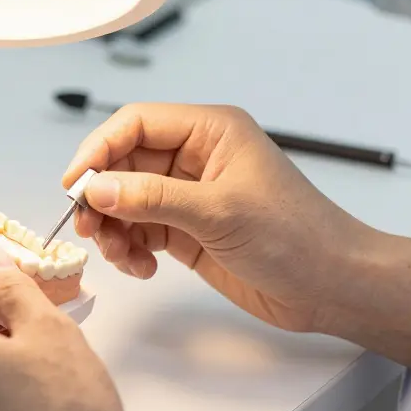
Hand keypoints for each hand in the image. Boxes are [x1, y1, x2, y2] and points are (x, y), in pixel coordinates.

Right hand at [63, 103, 410, 366]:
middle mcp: (196, 157)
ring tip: (121, 256)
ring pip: (126, 200)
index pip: (136, 123)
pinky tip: (142, 267)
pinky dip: (130, 249)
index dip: (99, 150)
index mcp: (210, 131)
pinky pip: (139, 230)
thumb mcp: (221, 211)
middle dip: (102, 196)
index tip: (76, 185)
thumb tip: (98, 190)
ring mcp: (190, 195)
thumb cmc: (298, 237)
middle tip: (89, 229)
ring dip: (113, 228)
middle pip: (124, 163)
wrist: (334, 287)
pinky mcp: (188, 230)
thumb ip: (154, 198)